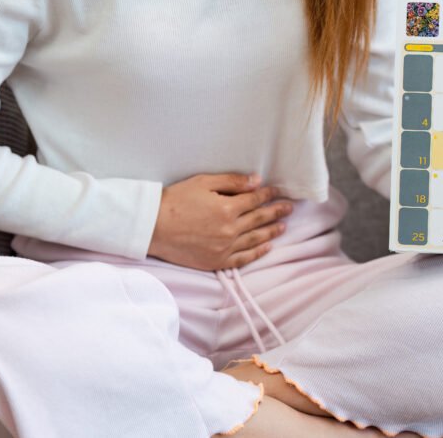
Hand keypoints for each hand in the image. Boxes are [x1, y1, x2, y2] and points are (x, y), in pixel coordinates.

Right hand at [147, 172, 294, 270]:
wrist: (153, 226)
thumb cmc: (175, 200)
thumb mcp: (203, 182)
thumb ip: (232, 181)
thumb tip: (256, 181)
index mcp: (227, 208)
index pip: (254, 200)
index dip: (268, 194)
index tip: (277, 190)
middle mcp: (229, 229)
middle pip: (259, 219)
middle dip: (276, 212)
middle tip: (289, 208)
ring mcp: (224, 247)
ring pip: (255, 239)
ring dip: (271, 232)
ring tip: (283, 226)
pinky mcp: (216, 261)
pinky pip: (243, 258)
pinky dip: (257, 253)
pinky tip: (267, 247)